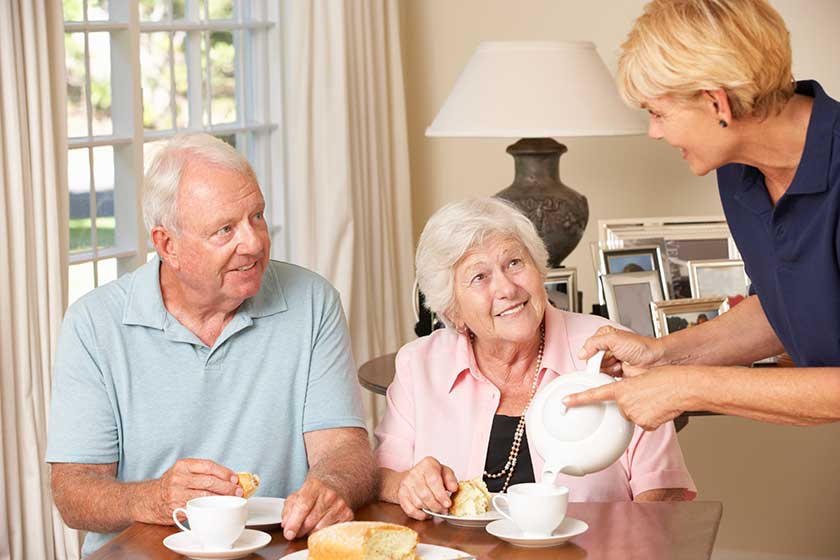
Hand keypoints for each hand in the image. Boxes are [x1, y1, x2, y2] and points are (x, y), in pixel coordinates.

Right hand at [152, 459, 240, 524]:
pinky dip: (211, 507)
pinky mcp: (177, 508)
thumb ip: (202, 473)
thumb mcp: (184, 472)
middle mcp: (179, 478)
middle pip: (209, 481)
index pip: (209, 466)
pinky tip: (218, 507)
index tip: (235, 478)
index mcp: (183, 465)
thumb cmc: (172, 484)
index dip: (225, 472)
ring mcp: (176, 493)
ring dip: (222, 498)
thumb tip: (230, 478)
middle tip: (238, 491)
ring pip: (205, 495)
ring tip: (232, 499)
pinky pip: (198, 507)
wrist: (149, 499)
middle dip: (227, 487)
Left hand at [282, 478, 352, 539]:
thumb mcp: (298, 495)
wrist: (337, 486)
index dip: (294, 523)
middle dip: (300, 530)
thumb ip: (288, 509)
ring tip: (310, 526)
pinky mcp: (348, 515)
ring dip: (310, 532)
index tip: (288, 534)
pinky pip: (330, 532)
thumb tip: (286, 525)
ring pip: (319, 529)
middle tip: (297, 530)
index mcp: (315, 486)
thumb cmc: (315, 493)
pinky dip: (322, 533)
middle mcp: (329, 494)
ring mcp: (340, 505)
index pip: (303, 506)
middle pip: (310, 521)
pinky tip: (321, 525)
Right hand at [396, 456, 458, 519]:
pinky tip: (426, 513)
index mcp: (427, 464)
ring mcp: (406, 484)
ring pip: (418, 503)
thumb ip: (451, 479)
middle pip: (425, 494)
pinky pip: (410, 509)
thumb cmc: (432, 475)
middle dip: (436, 506)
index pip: (433, 481)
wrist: (415, 476)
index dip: (441, 495)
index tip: (448, 504)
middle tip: (444, 510)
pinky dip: (420, 515)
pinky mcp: (401, 494)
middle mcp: (414, 473)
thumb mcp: (445, 472)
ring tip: (436, 510)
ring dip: (429, 510)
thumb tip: (453, 488)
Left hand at [562, 366, 687, 430]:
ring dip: (642, 410)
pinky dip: (651, 418)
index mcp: (621, 389)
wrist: (682, 387)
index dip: (578, 399)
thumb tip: (629, 395)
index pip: (594, 395)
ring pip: (633, 416)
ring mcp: (634, 415)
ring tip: (656, 400)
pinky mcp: (645, 424)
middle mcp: (625, 403)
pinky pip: (644, 423)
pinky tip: (659, 410)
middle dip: (631, 403)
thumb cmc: (666, 378)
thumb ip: (629, 386)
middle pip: (621, 407)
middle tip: (646, 395)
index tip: (565, 402)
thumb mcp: (641, 377)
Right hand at [578, 326, 664, 376]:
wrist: (656, 360)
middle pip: (593, 360)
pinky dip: (611, 376)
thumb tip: (582, 353)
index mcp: (605, 337)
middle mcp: (608, 349)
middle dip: (601, 362)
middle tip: (611, 360)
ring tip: (618, 365)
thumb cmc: (641, 346)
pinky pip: (606, 378)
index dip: (592, 353)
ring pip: (599, 370)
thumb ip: (594, 343)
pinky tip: (619, 371)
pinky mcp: (617, 373)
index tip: (597, 356)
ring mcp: (612, 361)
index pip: (589, 348)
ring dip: (607, 369)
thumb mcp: (614, 338)